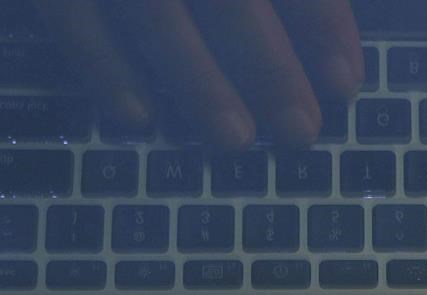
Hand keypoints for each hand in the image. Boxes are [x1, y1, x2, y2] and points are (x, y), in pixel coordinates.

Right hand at [33, 0, 363, 146]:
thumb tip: (336, 53)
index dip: (322, 23)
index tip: (345, 85)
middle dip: (270, 65)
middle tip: (301, 132)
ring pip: (155, 10)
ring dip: (199, 79)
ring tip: (237, 140)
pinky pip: (70, 15)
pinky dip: (102, 65)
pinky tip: (138, 120)